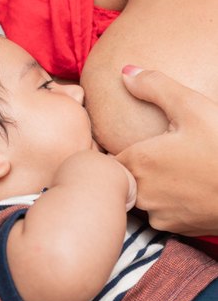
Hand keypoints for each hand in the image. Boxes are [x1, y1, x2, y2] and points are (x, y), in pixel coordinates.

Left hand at [117, 66, 217, 235]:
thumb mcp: (192, 106)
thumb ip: (154, 87)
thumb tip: (125, 73)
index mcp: (138, 161)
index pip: (107, 160)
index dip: (110, 152)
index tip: (122, 145)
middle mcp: (141, 191)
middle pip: (123, 179)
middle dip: (132, 168)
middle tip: (155, 155)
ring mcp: (157, 213)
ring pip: (140, 197)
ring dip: (149, 185)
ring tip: (172, 172)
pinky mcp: (173, 227)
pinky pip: (159, 213)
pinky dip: (166, 202)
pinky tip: (185, 189)